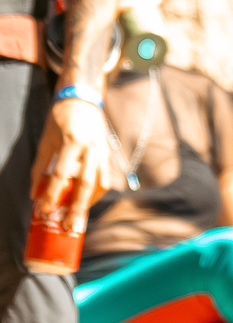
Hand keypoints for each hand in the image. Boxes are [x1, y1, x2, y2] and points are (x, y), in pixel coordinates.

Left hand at [30, 96, 110, 235]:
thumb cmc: (61, 117)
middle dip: (77, 207)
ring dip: (89, 202)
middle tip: (69, 225)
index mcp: (72, 141)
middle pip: (85, 183)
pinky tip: (88, 201)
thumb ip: (40, 166)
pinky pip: (105, 177)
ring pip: (100, 182)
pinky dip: (97, 192)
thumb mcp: (46, 139)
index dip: (52, 194)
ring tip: (79, 218)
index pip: (61, 174)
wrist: (83, 97)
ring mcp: (102, 150)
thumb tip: (34, 193)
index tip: (44, 210)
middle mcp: (90, 147)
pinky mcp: (107, 152)